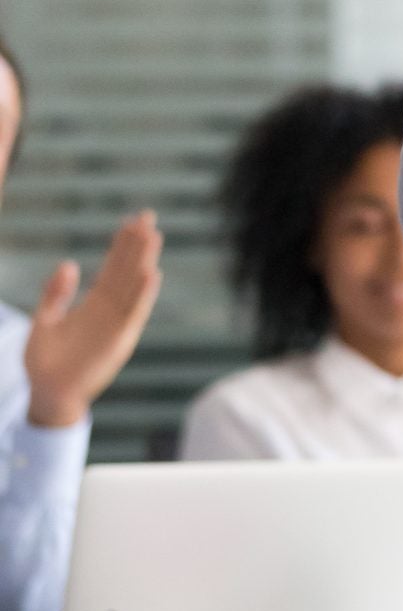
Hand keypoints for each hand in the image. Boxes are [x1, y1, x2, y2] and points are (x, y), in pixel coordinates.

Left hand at [23, 210, 163, 427]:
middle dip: (138, 244)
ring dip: (144, 261)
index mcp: (94, 304)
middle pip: (127, 271)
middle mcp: (110, 311)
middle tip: (147, 216)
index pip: (113, 268)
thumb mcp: (43, 321)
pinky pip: (134, 313)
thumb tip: (68, 264)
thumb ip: (55, 294)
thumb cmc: (44, 362)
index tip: (131, 221)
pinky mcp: (119, 340)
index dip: (122, 245)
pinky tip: (152, 273)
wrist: (48, 394)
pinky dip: (143, 294)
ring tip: (152, 235)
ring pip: (134, 286)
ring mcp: (116, 324)